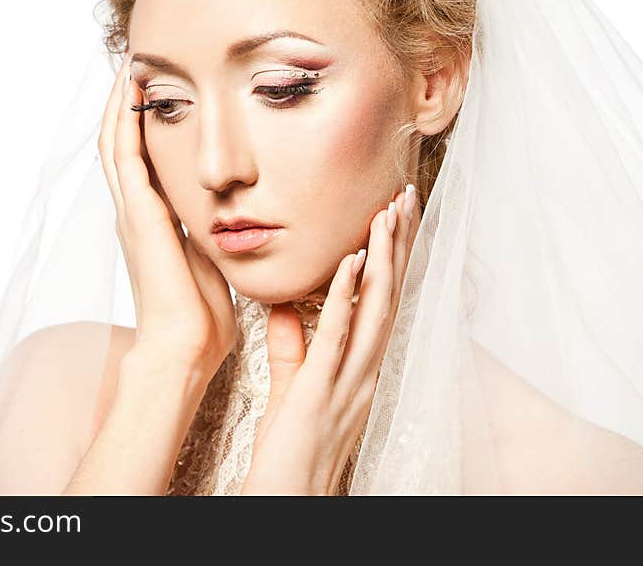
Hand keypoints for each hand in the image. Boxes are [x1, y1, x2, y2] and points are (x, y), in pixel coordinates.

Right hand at [97, 53, 236, 377]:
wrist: (185, 347)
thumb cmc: (201, 315)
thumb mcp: (211, 260)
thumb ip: (212, 234)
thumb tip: (236, 216)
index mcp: (153, 222)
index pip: (141, 160)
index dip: (143, 125)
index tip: (156, 90)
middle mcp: (136, 211)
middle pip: (120, 144)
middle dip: (126, 104)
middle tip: (135, 63)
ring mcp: (133, 211)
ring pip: (115, 141)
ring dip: (120, 102)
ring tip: (130, 63)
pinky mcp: (138, 214)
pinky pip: (124, 155)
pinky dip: (124, 120)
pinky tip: (130, 89)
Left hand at [239, 185, 420, 494]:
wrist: (289, 497)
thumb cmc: (291, 448)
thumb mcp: (291, 386)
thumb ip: (292, 346)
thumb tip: (284, 307)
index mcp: (361, 366)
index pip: (384, 301)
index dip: (394, 256)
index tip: (396, 213)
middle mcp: (367, 369)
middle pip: (391, 295)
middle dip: (400, 244)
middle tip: (407, 194)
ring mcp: (350, 381)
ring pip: (376, 309)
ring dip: (383, 258)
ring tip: (388, 213)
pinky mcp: (322, 391)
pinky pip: (338, 337)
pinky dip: (347, 297)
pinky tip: (352, 262)